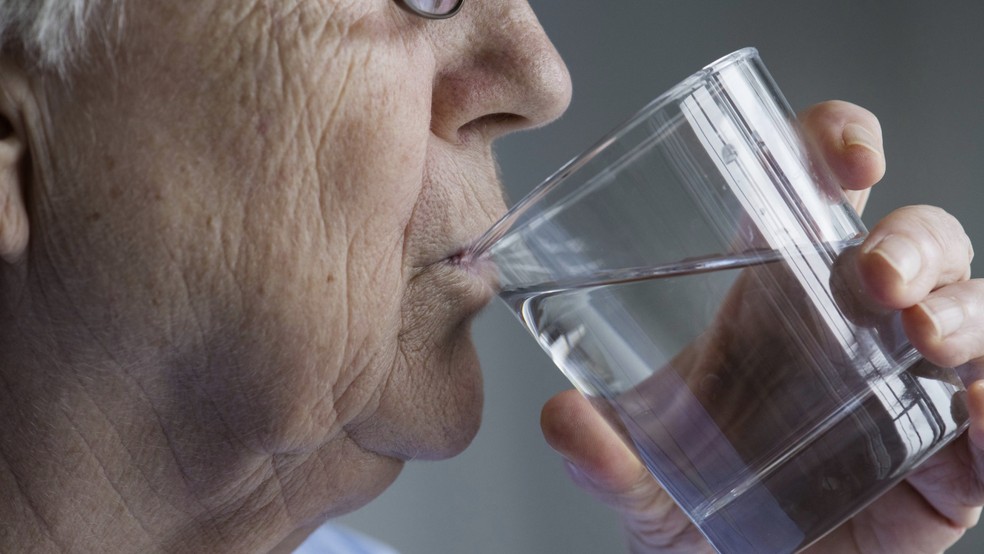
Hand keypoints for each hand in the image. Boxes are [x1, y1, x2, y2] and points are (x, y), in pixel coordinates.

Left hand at [540, 101, 983, 552]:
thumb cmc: (695, 503)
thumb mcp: (642, 477)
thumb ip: (602, 454)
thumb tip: (561, 421)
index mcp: (777, 298)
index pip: (818, 190)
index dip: (840, 147)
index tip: (849, 155)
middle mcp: (852, 328)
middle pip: (916, 241)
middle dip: (911, 243)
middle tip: (872, 279)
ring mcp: (906, 387)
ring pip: (970, 311)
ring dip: (963, 312)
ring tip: (921, 340)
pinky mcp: (945, 460)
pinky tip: (975, 411)